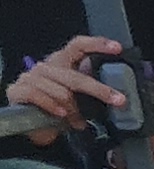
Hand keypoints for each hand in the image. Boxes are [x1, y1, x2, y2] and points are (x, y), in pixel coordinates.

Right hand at [8, 35, 122, 127]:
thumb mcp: (79, 98)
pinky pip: (40, 97)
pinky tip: (61, 114)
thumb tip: (118, 97)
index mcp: (62, 62)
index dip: (97, 44)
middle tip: (119, 100)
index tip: (117, 48)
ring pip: (61, 92)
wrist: (32, 123)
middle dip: (99, 90)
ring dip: (73, 110)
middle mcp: (46, 67)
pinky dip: (53, 107)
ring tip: (77, 121)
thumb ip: (92, 93)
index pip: (78, 46)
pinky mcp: (18, 90)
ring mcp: (30, 78)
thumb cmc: (58, 108)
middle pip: (75, 76)